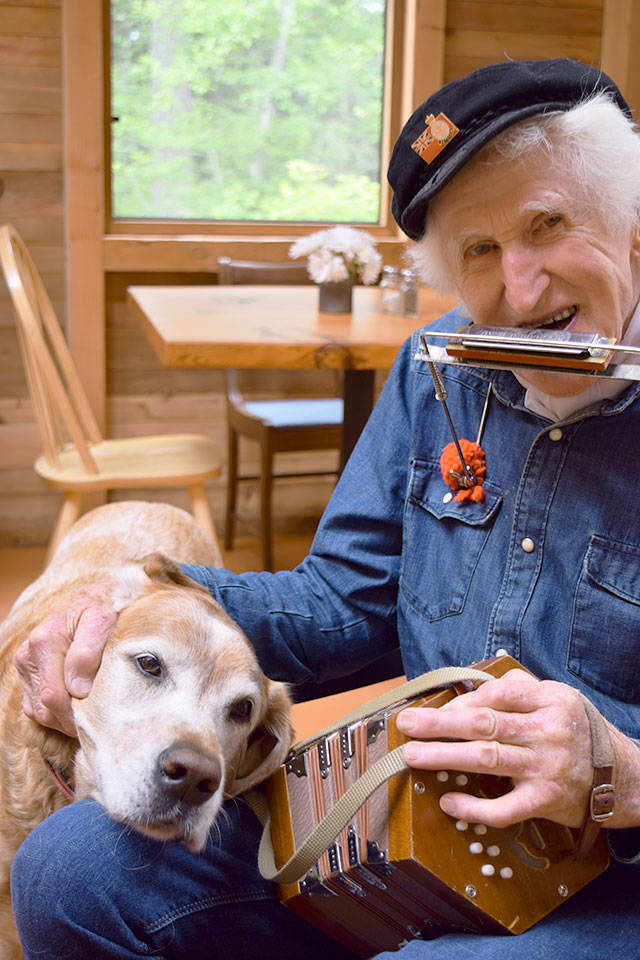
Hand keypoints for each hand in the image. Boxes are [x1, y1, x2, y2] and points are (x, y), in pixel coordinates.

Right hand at [14, 587, 116, 736]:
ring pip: (39, 711)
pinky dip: (54, 714)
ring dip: (63, 720)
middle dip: (71, 722)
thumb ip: (89, 652)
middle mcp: (29, 653)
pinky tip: (75, 711)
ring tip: (89, 721)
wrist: (94, 595)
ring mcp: (26, 664)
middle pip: (46, 708)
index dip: (77, 716)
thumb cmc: (103, 607)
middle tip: (98, 727)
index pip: (55, 696)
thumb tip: (77, 689)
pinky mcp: (27, 672)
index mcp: (46, 640)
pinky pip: (35, 706)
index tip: (100, 722)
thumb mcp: (104, 620)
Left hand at [396, 669, 594, 828]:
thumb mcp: (559, 698)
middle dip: (439, 724)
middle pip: (484, 724)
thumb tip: (472, 688)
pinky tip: (449, 802)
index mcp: (550, 701)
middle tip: (407, 724)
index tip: (434, 709)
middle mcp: (547, 732)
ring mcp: (545, 768)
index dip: (461, 701)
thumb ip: (520, 688)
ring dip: (444, 756)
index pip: (497, 695)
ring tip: (412, 755)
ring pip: (486, 759)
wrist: (622, 777)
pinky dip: (473, 807)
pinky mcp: (545, 802)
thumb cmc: (579, 732)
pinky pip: (503, 808)